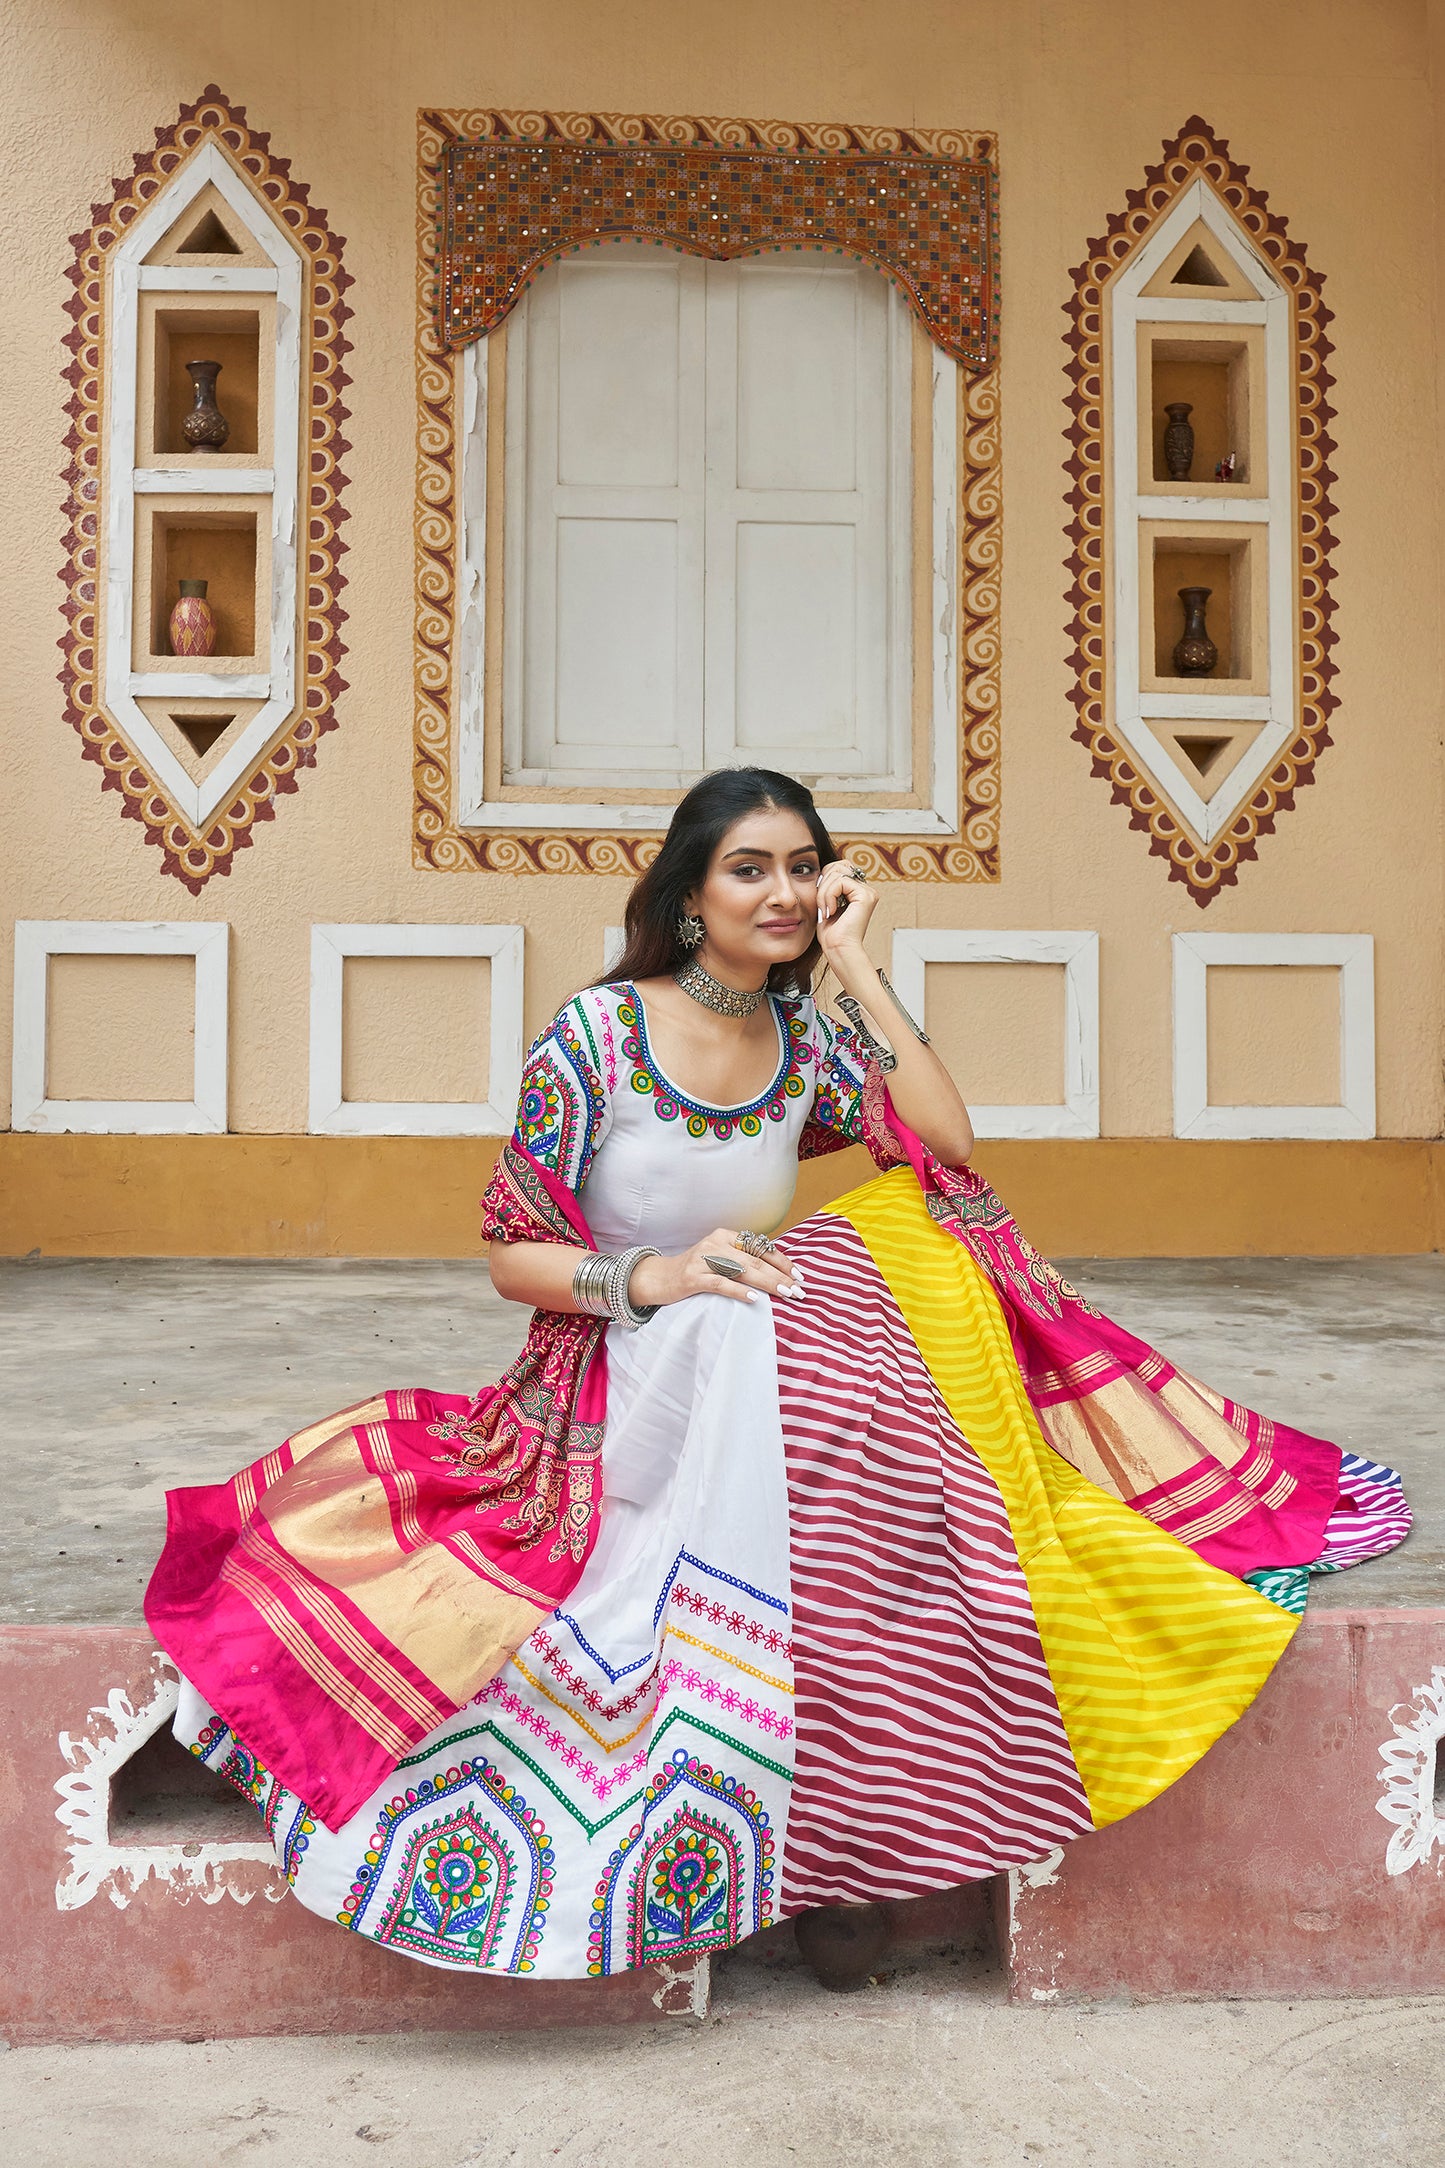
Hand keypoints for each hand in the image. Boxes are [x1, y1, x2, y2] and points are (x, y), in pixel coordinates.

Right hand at [629, 1229, 804, 1309]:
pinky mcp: (693, 1277)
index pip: (760, 1246)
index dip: (782, 1261)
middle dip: (780, 1276)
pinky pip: (721, 1283)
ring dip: (768, 1283)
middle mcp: (716, 1243)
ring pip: (743, 1270)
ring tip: (786, 1294)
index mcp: (725, 1236)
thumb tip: (778, 1273)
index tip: (800, 1275)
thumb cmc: (695, 1271)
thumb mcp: (719, 1258)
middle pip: (755, 1259)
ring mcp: (704, 1259)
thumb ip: (742, 1260)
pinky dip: (739, 1290)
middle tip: (799, 1290)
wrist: (659, 1278)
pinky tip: (754, 1298)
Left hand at [815, 860, 876, 960]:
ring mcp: (868, 892)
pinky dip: (829, 896)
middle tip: (821, 906)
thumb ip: (828, 885)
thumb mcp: (825, 903)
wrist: (838, 950)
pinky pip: (840, 881)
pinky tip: (831, 911)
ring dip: (823, 893)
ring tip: (825, 911)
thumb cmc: (831, 933)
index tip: (821, 901)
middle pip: (837, 866)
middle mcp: (865, 890)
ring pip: (837, 873)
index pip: (837, 867)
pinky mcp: (866, 896)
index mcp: (857, 891)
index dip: (824, 879)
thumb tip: (823, 868)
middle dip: (822, 885)